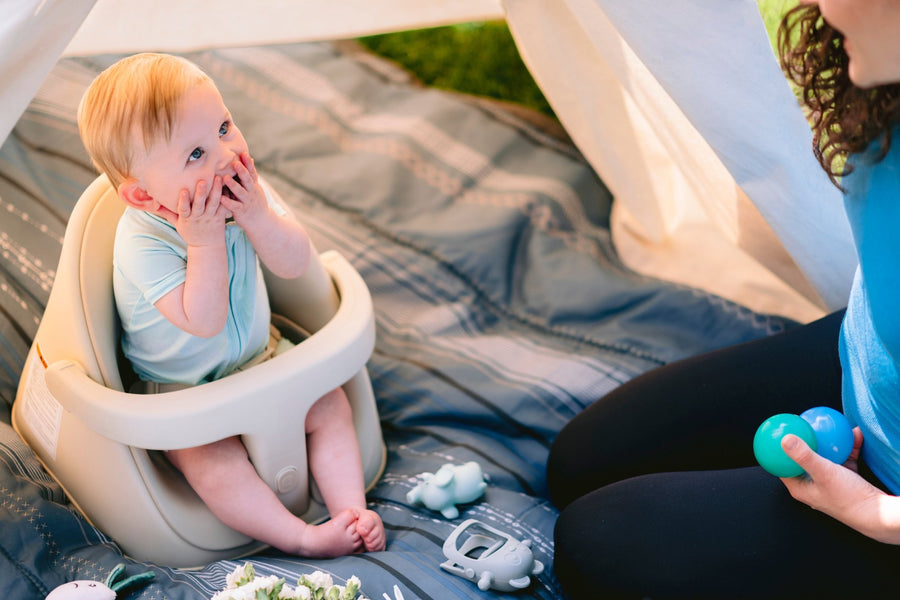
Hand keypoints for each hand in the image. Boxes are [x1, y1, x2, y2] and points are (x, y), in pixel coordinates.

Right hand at [164, 178, 228, 247]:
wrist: (207, 246)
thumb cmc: (191, 234)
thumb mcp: (178, 225)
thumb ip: (168, 213)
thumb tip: (155, 204)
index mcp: (187, 219)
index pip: (183, 209)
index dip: (183, 200)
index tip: (183, 191)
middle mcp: (199, 218)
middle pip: (200, 205)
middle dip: (201, 193)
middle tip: (203, 181)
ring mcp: (210, 217)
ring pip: (213, 203)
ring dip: (216, 191)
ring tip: (218, 178)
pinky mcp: (220, 218)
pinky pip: (223, 207)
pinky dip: (226, 197)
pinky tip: (228, 186)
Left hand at [219, 152, 268, 228]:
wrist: (262, 221)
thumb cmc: (255, 202)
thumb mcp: (255, 187)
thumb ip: (251, 174)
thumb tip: (250, 158)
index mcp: (254, 185)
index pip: (252, 172)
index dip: (248, 163)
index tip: (243, 153)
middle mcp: (252, 192)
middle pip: (247, 180)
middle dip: (242, 171)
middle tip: (235, 163)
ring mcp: (247, 202)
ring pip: (240, 192)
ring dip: (233, 185)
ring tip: (226, 178)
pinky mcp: (241, 211)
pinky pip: (234, 206)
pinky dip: (228, 202)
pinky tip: (221, 198)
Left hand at [780, 428, 896, 542]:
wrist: (879, 514)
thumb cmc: (848, 498)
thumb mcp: (823, 472)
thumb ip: (804, 456)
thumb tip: (784, 439)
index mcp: (799, 487)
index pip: (782, 465)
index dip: (780, 448)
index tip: (783, 431)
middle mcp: (811, 485)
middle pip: (803, 458)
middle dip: (806, 441)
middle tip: (806, 424)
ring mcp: (828, 482)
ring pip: (825, 457)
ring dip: (831, 442)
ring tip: (832, 426)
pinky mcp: (845, 480)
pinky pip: (843, 459)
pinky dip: (848, 449)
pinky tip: (855, 435)